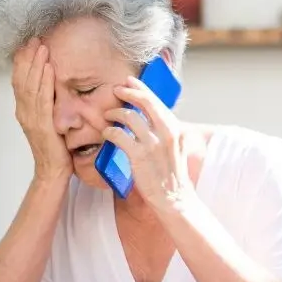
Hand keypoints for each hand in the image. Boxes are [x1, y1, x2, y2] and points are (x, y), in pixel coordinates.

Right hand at [12, 37, 71, 183]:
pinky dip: (45, 82)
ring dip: (36, 63)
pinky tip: (49, 68)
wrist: (52, 172)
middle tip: (34, 37)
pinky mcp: (42, 125)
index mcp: (23, 110)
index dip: (23, 61)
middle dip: (27, 56)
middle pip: (22, 78)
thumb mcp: (48, 122)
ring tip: (41, 46)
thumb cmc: (54, 148)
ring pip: (30, 85)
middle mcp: (23, 112)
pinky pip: (43, 99)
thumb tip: (53, 87)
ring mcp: (31, 118)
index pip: (19, 80)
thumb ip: (47, 105)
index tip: (28, 43)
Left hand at [103, 76, 192, 208]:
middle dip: (128, 92)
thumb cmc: (172, 176)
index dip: (141, 89)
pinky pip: (118, 135)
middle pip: (145, 102)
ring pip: (129, 116)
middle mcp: (167, 132)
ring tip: (107, 117)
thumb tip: (151, 119)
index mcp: (175, 129)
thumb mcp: (176, 149)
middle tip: (115, 90)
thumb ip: (166, 132)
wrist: (174, 199)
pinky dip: (109, 132)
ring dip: (114, 113)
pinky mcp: (139, 156)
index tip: (129, 81)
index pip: (157, 102)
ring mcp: (153, 144)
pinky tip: (106, 134)